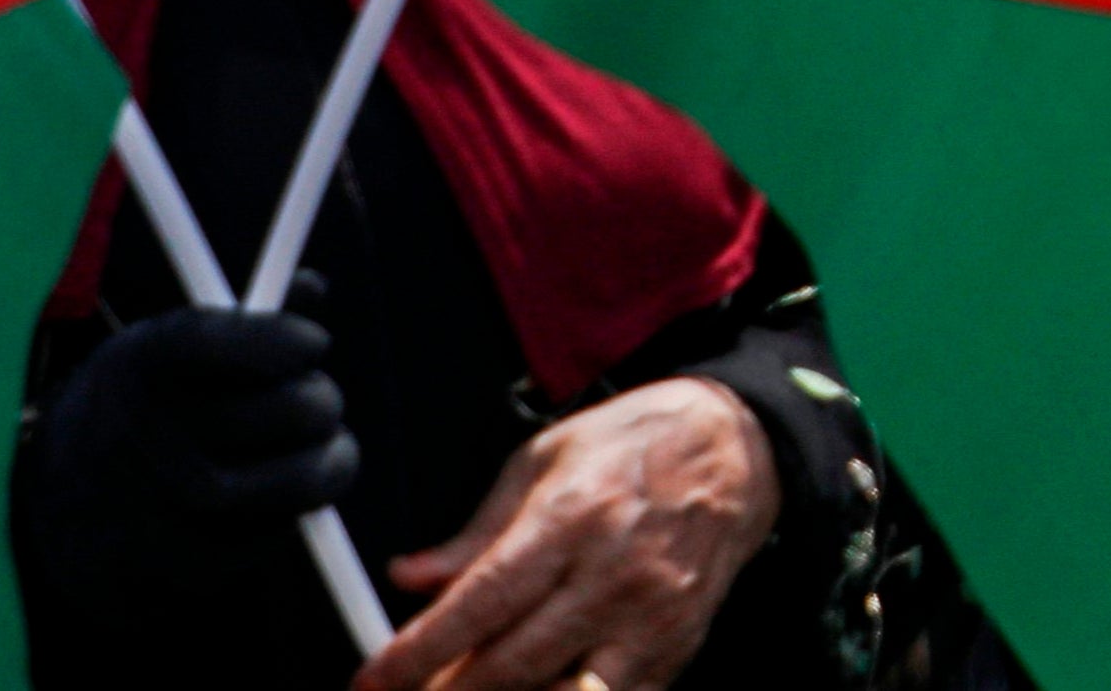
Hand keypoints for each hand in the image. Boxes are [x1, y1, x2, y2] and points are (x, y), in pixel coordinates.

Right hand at [22, 298, 352, 602]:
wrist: (50, 502)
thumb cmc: (137, 407)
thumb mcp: (167, 347)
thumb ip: (244, 321)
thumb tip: (312, 286)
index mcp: (148, 362)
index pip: (257, 342)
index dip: (296, 342)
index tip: (311, 346)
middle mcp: (150, 433)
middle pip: (298, 408)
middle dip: (322, 402)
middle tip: (322, 404)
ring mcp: (161, 506)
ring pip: (298, 481)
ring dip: (327, 465)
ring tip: (326, 454)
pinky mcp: (175, 564)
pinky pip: (269, 536)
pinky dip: (286, 517)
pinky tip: (274, 501)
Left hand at [362, 376, 775, 690]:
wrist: (738, 446)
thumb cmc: (635, 444)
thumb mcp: (545, 459)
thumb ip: (476, 531)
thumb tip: (409, 576)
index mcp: (574, 517)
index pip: (481, 602)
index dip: (417, 651)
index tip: (373, 679)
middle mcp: (614, 573)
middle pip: (511, 665)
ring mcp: (651, 617)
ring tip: (474, 688)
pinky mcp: (676, 646)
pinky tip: (540, 686)